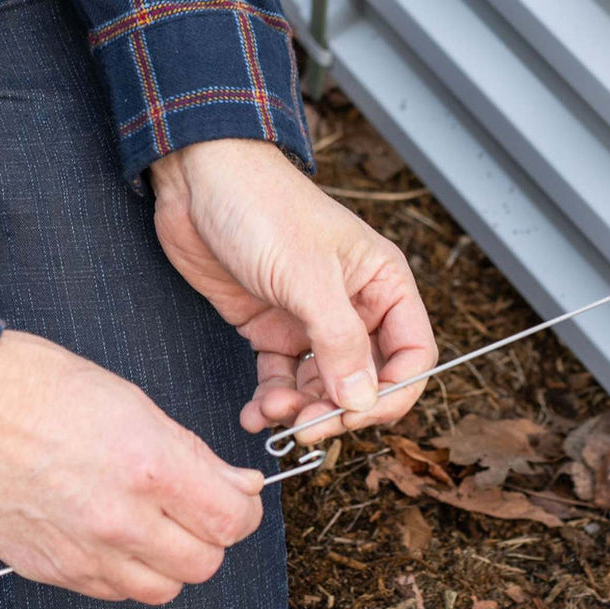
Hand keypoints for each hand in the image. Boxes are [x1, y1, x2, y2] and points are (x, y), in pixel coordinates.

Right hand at [0, 330, 263, 603]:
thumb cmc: (44, 388)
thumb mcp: (137, 403)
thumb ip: (194, 455)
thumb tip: (239, 485)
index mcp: (150, 467)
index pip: (231, 520)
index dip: (244, 510)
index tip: (238, 497)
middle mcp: (121, 519)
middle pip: (204, 564)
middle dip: (210, 537)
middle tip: (197, 509)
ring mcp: (83, 552)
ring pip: (161, 590)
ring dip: (170, 562)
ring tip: (155, 525)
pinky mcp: (49, 570)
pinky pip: (110, 592)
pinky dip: (125, 572)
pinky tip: (114, 535)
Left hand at [148, 138, 436, 446]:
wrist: (198, 180)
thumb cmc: (262, 207)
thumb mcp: (306, 277)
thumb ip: (339, 343)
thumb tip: (362, 402)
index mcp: (382, 284)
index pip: (412, 355)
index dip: (391, 393)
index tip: (355, 417)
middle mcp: (352, 305)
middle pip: (365, 380)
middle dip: (338, 410)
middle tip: (308, 428)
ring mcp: (309, 319)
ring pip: (321, 387)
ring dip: (300, 411)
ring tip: (270, 413)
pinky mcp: (269, 327)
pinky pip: (281, 380)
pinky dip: (270, 402)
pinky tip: (254, 412)